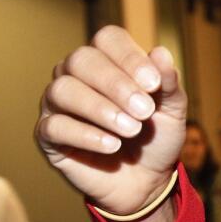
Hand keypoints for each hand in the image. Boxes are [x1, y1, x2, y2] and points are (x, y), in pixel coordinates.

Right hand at [35, 26, 186, 215]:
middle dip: (115, 84)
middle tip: (144, 111)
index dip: (129, 57)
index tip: (154, 84)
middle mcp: (76, 75)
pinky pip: (55, 126)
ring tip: (131, 129)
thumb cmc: (156, 138)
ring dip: (100, 109)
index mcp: (108, 60)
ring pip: (63, 90)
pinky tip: (112, 145)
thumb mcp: (172, 111)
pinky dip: (86, 134)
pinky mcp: (48, 135)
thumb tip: (160, 52)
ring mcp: (58, 104)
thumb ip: (168, 84)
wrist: (146, 181)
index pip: (108, 39)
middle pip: (82, 60)